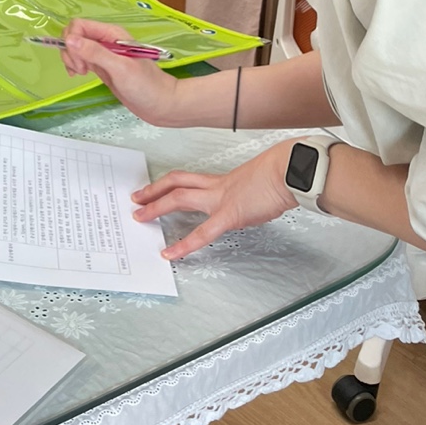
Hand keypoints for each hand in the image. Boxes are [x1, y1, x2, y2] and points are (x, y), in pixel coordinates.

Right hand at [59, 19, 182, 125]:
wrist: (161, 104)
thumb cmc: (145, 85)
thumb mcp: (119, 68)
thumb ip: (95, 53)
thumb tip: (69, 39)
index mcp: (111, 34)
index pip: (80, 25)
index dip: (72, 40)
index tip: (79, 61)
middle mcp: (105, 40)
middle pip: (75, 35)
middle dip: (71, 51)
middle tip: (81, 70)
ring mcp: (103, 54)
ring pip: (76, 47)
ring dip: (71, 59)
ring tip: (82, 73)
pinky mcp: (102, 67)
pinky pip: (81, 58)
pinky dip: (75, 65)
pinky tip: (79, 74)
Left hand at [131, 140, 297, 260]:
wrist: (289, 170)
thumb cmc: (282, 175)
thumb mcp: (260, 183)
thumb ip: (249, 194)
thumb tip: (252, 203)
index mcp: (223, 181)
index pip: (187, 179)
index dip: (168, 183)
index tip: (154, 188)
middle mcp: (216, 186)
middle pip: (176, 183)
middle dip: (153, 190)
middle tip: (136, 198)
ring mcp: (220, 199)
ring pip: (179, 198)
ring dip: (156, 206)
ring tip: (140, 217)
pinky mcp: (230, 214)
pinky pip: (202, 233)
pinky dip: (184, 244)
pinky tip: (170, 253)